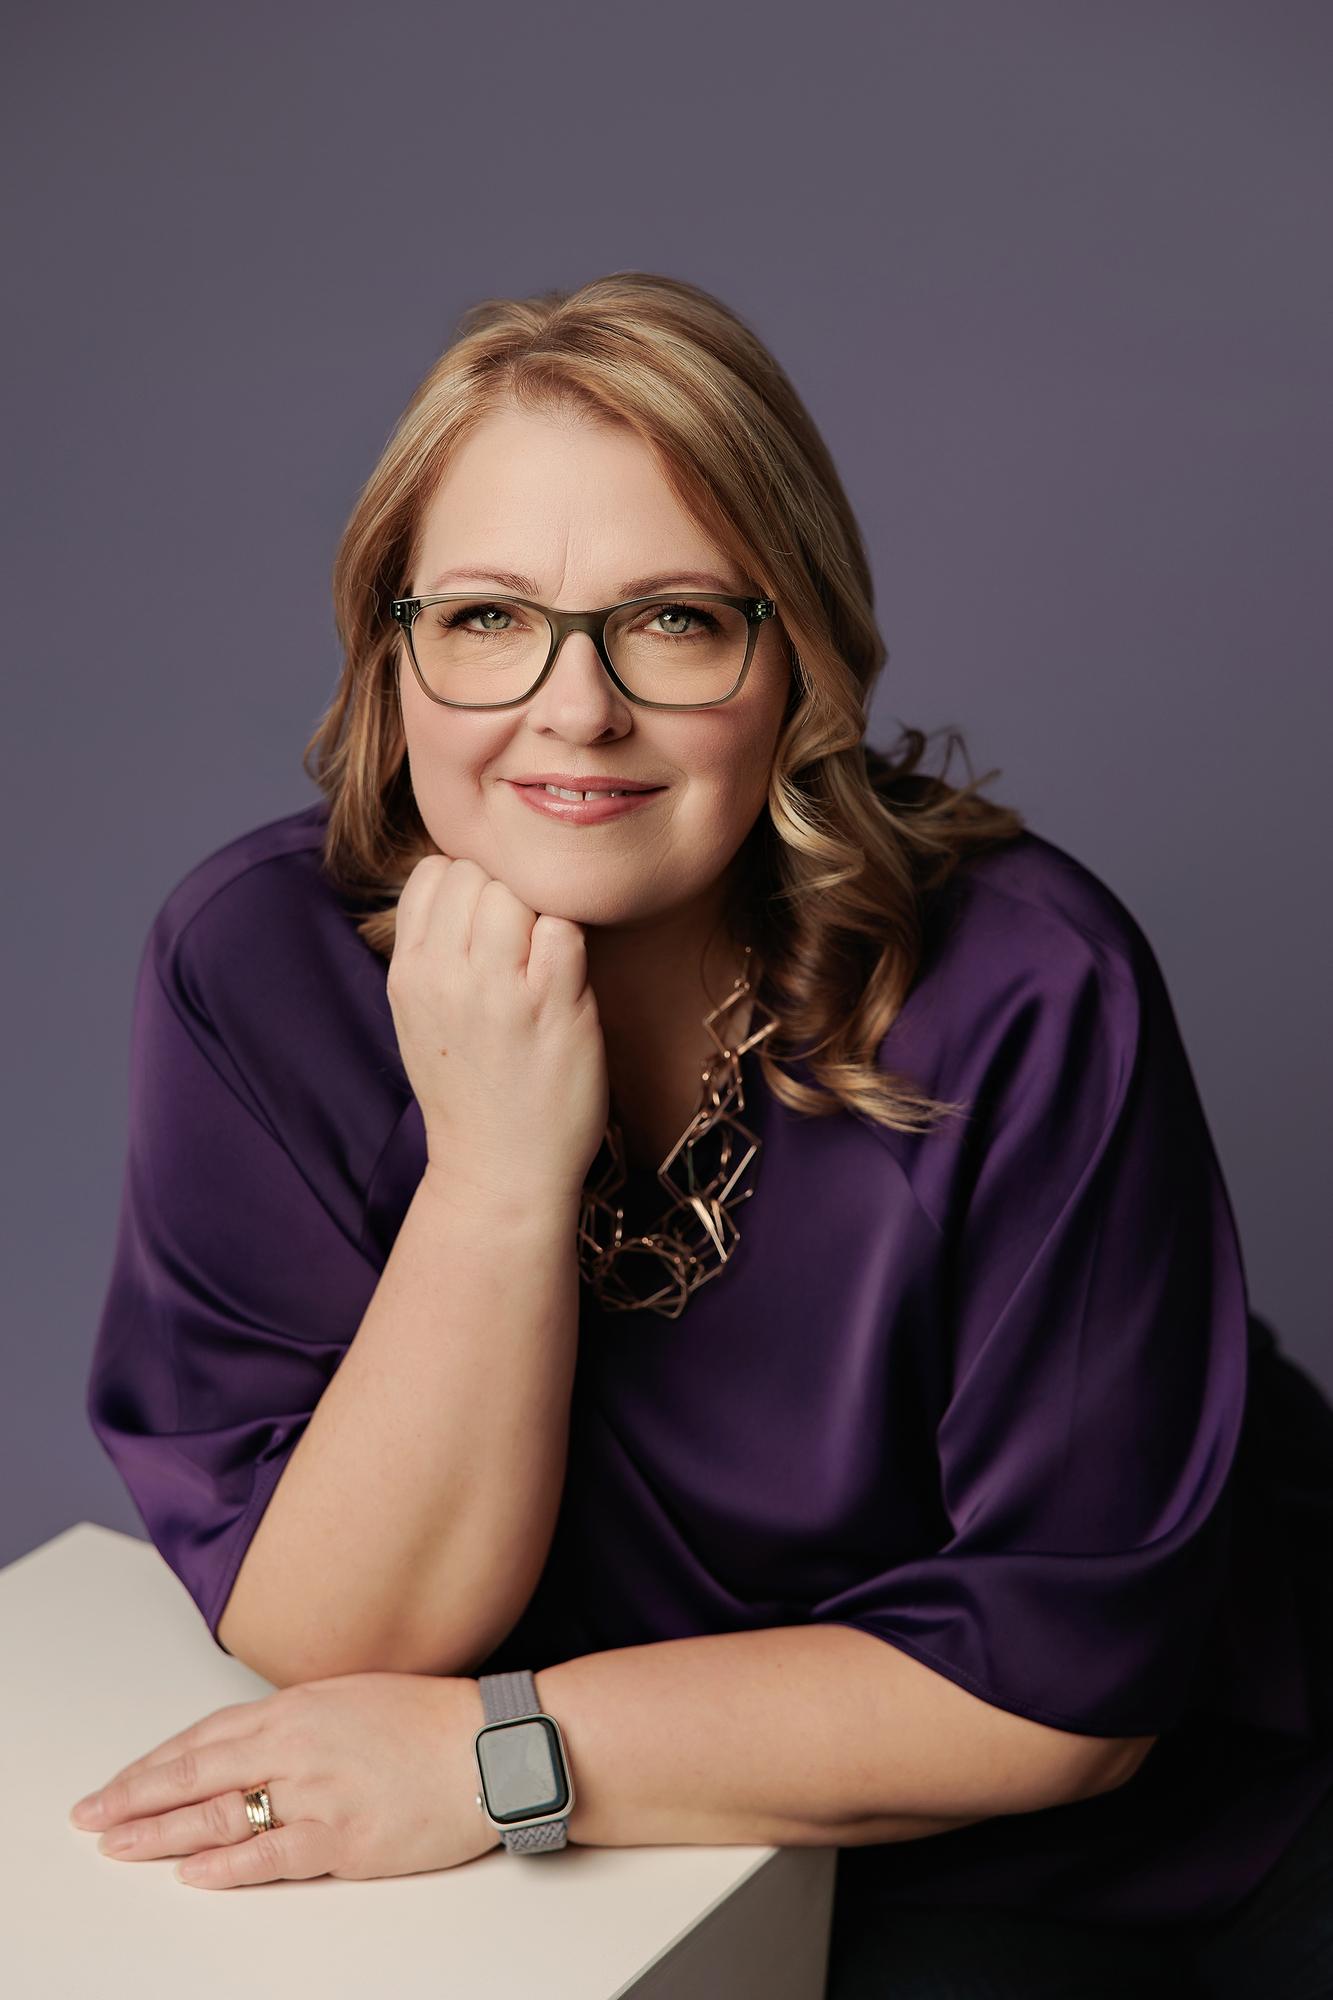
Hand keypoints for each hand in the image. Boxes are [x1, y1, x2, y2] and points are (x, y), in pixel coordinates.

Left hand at [67, 1672, 500, 1888]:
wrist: (492, 1747)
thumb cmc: (430, 1722)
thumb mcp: (351, 1698)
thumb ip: (296, 1720)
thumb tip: (247, 1745)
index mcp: (298, 1705)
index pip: (205, 1736)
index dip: (155, 1763)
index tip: (119, 1783)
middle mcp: (298, 1744)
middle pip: (197, 1773)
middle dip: (136, 1797)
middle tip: (92, 1817)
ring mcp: (318, 1792)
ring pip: (220, 1814)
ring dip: (161, 1832)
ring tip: (120, 1846)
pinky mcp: (342, 1838)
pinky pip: (269, 1854)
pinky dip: (225, 1864)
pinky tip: (191, 1871)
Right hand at [387, 854, 610, 1209]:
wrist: (498, 1171)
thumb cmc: (468, 1089)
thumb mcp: (419, 1014)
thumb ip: (434, 948)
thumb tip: (464, 880)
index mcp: (407, 972)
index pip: (433, 872)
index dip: (468, 886)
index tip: (486, 929)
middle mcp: (444, 975)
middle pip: (478, 874)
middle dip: (506, 898)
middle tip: (519, 952)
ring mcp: (498, 990)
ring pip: (518, 893)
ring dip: (540, 918)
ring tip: (541, 967)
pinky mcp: (552, 1006)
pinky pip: (564, 929)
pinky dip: (571, 945)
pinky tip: (565, 984)